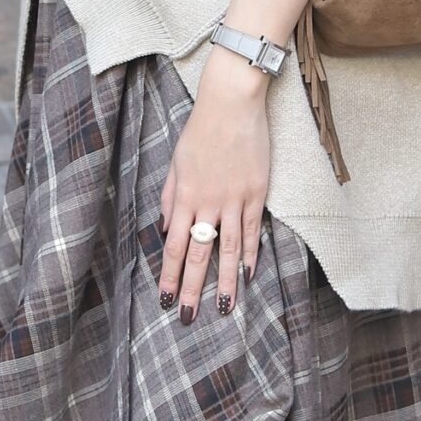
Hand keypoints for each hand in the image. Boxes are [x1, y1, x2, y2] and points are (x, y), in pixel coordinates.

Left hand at [157, 48, 270, 319]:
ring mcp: (234, 199)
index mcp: (184, 196)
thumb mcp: (175, 162)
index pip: (174, 245)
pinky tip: (249, 274)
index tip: (166, 298)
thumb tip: (163, 228)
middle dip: (192, 288)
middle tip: (188, 317)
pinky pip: (253, 230)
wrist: (232, 103)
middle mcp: (208, 202)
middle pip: (199, 254)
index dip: (171, 274)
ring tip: (223, 307)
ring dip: (224, 281)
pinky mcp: (256, 192)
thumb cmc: (200, 130)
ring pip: (229, 249)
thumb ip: (169, 197)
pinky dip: (251, 254)